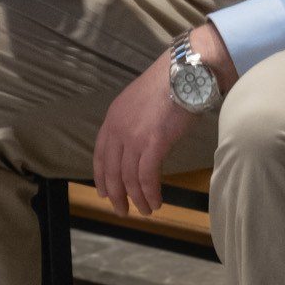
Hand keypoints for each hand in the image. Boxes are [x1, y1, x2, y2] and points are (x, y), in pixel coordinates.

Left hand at [92, 23, 237, 217]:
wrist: (185, 73)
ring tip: (146, 210)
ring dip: (137, 198)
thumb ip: (134, 123)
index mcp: (113, 118)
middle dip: (116, 195)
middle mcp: (118, 129)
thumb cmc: (170, 84)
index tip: (104, 193)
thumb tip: (141, 144)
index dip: (101, 177)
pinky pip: (147, 177)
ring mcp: (134, 137)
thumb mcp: (140, 103)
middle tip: (122, 211)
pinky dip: (150, 193)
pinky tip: (156, 201)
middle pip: (111, 170)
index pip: (100, 155)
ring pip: (129, 178)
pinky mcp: (153, 144)